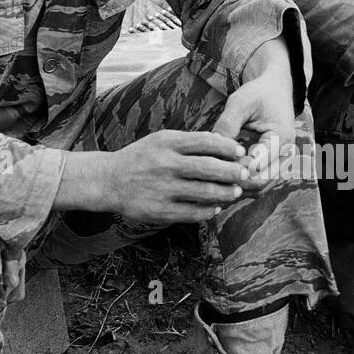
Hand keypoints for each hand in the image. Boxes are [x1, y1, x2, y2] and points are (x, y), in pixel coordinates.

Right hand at [97, 130, 251, 223]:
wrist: (109, 181)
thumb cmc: (141, 158)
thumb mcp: (160, 140)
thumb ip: (188, 142)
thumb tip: (222, 144)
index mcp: (167, 142)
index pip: (206, 141)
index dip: (228, 146)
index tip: (241, 152)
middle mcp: (165, 164)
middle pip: (209, 168)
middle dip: (233, 172)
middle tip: (244, 174)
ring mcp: (163, 189)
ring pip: (205, 193)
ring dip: (226, 193)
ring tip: (234, 192)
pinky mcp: (160, 211)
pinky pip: (193, 212)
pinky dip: (209, 210)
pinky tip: (215, 207)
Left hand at [211, 71, 297, 191]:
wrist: (275, 91)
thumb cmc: (257, 94)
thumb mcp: (240, 102)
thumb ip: (227, 124)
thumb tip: (211, 147)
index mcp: (281, 139)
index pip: (256, 166)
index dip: (232, 167)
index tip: (211, 161)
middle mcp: (285, 156)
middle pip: (259, 183)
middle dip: (232, 180)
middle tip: (208, 171)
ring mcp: (281, 164)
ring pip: (258, 189)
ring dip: (235, 185)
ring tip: (212, 174)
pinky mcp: (272, 168)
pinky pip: (257, 185)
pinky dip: (240, 183)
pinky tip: (221, 174)